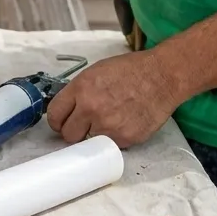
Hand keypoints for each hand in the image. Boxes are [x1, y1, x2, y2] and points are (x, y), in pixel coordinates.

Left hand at [46, 50, 183, 148]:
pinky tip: (123, 123)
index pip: (54, 114)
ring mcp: (107, 125)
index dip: (58, 120)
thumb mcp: (97, 71)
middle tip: (84, 125)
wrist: (161, 76)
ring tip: (109, 120)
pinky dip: (113, 137)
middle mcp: (91, 108)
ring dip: (95, 135)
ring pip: (88, 143)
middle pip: (68, 135)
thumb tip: (68, 109)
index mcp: (81, 88)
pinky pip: (109, 145)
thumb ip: (79, 91)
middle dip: (74, 131)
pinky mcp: (123, 139)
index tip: (62, 122)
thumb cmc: (131, 70)